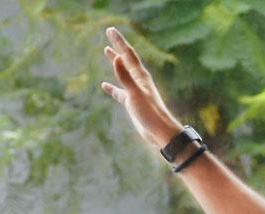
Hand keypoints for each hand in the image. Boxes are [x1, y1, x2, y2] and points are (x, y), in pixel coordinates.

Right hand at [100, 27, 184, 147]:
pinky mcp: (132, 103)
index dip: (118, 41)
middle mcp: (139, 80)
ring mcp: (135, 91)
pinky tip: (104, 85)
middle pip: (126, 59)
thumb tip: (116, 58)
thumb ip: (125, 77)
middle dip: (117, 46)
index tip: (110, 30)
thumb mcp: (135, 94)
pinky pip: (119, 92)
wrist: (160, 132)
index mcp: (141, 76)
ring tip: (106, 51)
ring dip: (115, 61)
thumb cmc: (150, 113)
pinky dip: (112, 87)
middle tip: (109, 33)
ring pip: (123, 73)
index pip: (128, 54)